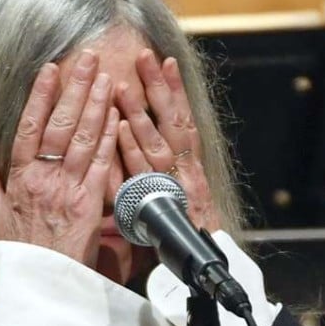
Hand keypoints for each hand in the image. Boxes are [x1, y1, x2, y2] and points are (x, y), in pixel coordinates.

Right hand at [0, 51, 118, 267]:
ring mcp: (67, 189)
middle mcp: (43, 179)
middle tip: (88, 58)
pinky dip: (109, 139)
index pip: (30, 127)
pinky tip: (118, 116)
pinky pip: (101, 165)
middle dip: (75, 88)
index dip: (40, 96)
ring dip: (96, 105)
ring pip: (83, 138)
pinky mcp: (90, 205)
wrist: (37, 289)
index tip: (50, 69)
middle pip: (60, 124)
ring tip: (106, 75)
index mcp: (19, 180)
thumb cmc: (16, 258)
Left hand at [115, 50, 220, 231]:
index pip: (181, 120)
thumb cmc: (185, 237)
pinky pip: (143, 173)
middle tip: (146, 56)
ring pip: (156, 142)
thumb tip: (138, 146)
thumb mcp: (175, 200)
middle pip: (171, 122)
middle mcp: (187, 171)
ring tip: (122, 85)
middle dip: (158, 88)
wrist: (205, 269)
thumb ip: (158, 175)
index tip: (164, 61)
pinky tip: (120, 128)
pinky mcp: (163, 205)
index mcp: (190, 167)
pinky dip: (131, 149)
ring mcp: (176, 186)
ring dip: (139, 112)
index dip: (173, 90)